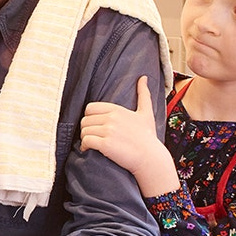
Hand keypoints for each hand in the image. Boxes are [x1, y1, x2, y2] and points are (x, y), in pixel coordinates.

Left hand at [80, 75, 177, 196]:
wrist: (151, 158)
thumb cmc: (148, 137)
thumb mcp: (146, 113)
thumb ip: (143, 94)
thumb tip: (143, 78)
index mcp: (117, 110)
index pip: (90, 108)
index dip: (90, 117)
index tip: (95, 126)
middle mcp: (112, 118)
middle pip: (85, 120)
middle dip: (86, 129)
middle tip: (92, 136)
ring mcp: (108, 131)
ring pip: (84, 131)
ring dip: (85, 138)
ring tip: (91, 144)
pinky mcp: (105, 144)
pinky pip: (86, 141)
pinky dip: (84, 146)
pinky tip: (89, 150)